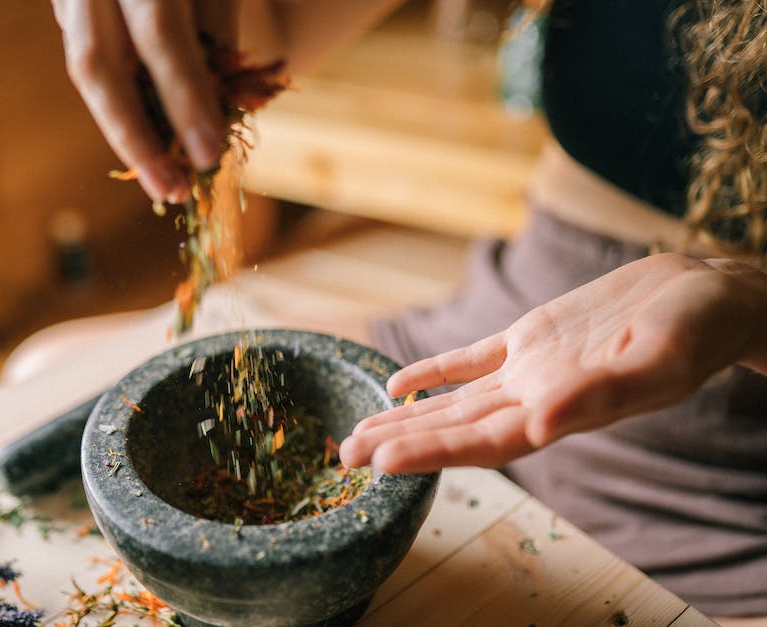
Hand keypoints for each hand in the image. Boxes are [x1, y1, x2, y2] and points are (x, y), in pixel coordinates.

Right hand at [51, 0, 232, 201]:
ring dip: (123, 128)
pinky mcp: (67, 3)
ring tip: (161, 175)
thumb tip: (219, 102)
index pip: (160, 33)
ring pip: (84, 66)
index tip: (208, 154)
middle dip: (136, 136)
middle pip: (97, 65)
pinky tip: (148, 136)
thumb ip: (215, 22)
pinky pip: (89, 58)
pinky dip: (121, 101)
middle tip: (172, 189)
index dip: (185, 97)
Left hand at [340, 253, 766, 473]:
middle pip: (456, 428)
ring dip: (405, 416)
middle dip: (400, 443)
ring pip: (454, 399)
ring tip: (355, 434)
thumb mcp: (657, 357)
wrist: (709, 292)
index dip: (430, 453)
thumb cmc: (698, 328)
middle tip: (342, 459)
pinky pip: (471, 358)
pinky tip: (398, 383)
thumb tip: (542, 419)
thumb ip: (600, 391)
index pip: (482, 442)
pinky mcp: (533, 336)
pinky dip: (434, 370)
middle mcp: (538, 397)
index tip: (380, 463)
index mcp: (564, 411)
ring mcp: (531, 367)